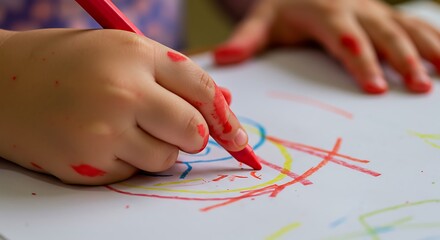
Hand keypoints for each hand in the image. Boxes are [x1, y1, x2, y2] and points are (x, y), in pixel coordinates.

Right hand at [0, 29, 244, 184]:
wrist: (0, 85)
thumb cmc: (67, 63)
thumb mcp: (121, 52)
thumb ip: (174, 77)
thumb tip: (224, 104)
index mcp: (136, 54)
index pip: (201, 89)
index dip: (225, 116)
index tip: (237, 137)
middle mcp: (123, 92)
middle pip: (193, 131)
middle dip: (194, 136)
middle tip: (177, 130)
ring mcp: (104, 131)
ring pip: (166, 158)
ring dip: (157, 148)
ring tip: (122, 127)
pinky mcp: (88, 164)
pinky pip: (133, 172)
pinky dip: (127, 161)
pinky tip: (99, 140)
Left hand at [215, 0, 439, 93]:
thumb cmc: (281, 8)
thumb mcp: (262, 20)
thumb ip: (247, 39)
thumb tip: (223, 58)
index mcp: (324, 12)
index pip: (345, 39)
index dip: (361, 62)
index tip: (375, 88)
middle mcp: (353, 8)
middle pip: (381, 33)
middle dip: (401, 60)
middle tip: (418, 87)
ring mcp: (372, 9)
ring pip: (403, 26)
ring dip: (425, 49)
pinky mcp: (383, 13)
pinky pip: (412, 23)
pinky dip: (432, 38)